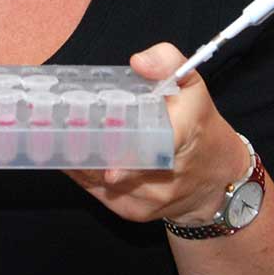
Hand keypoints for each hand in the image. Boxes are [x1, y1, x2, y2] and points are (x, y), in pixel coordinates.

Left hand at [67, 43, 250, 226]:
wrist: (215, 179)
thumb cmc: (199, 125)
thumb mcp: (192, 85)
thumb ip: (169, 61)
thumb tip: (139, 62)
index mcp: (185, 136)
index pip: (158, 144)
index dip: (128, 148)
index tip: (100, 144)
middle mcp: (167, 175)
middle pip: (118, 165)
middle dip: (88, 148)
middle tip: (61, 130)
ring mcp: (149, 198)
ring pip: (100, 181)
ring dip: (79, 161)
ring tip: (57, 139)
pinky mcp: (134, 212)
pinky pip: (97, 193)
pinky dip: (82, 174)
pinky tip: (69, 156)